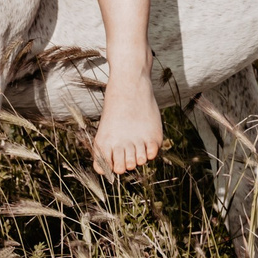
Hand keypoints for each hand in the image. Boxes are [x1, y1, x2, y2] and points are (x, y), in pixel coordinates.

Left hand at [92, 57, 163, 176]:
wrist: (130, 86)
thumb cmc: (116, 109)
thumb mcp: (105, 129)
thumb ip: (105, 151)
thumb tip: (105, 170)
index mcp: (104, 144)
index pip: (104, 169)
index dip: (109, 165)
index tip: (113, 156)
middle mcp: (120, 145)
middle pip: (122, 169)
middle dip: (124, 163)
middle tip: (127, 150)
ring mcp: (138, 141)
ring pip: (137, 163)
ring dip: (138, 157)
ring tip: (137, 142)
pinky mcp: (153, 137)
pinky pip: (152, 155)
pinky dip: (149, 151)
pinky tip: (146, 140)